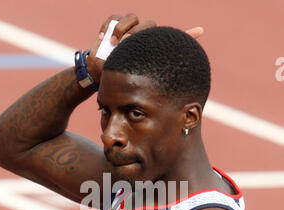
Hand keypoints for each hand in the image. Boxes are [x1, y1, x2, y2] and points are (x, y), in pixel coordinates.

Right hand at [86, 13, 203, 84]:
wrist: (96, 74)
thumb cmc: (116, 82)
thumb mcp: (132, 87)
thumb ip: (144, 92)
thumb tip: (160, 102)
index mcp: (150, 53)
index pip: (173, 42)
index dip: (188, 36)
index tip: (201, 31)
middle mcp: (143, 39)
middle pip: (150, 26)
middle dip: (137, 35)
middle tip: (126, 46)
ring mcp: (129, 30)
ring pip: (133, 19)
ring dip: (123, 29)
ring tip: (114, 42)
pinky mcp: (113, 25)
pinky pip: (115, 17)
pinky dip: (111, 25)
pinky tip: (106, 36)